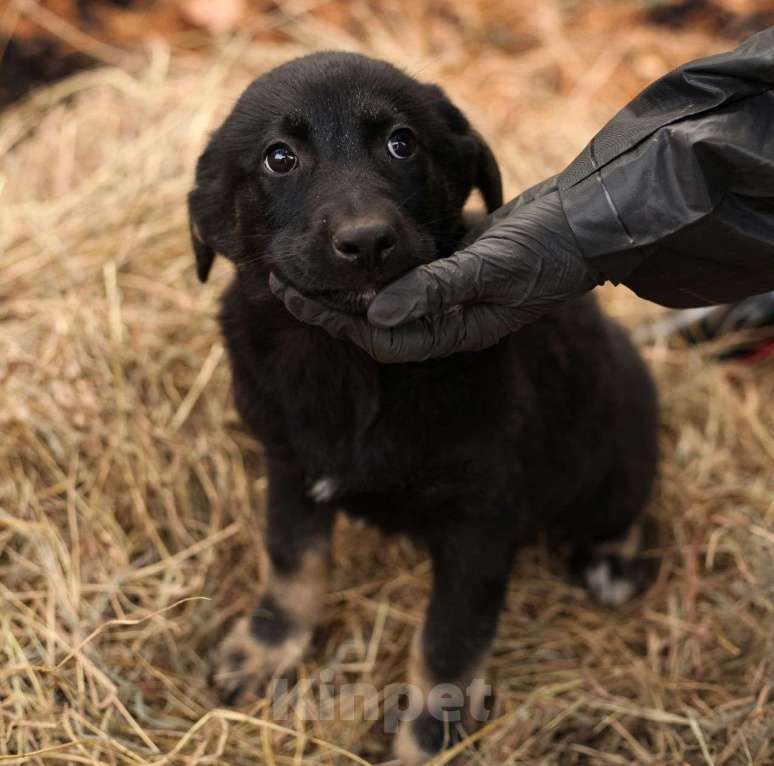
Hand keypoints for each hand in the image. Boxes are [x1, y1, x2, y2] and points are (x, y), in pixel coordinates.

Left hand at [270, 191, 598, 362]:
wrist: (582, 222)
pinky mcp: (449, 267)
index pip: (379, 336)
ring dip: (343, 280)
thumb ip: (436, 290)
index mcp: (452, 331)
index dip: (333, 319)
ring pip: (381, 294)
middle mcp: (444, 319)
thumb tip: (375, 312)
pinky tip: (349, 245)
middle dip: (326, 301)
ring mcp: (446, 293)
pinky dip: (372, 260)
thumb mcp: (493, 268)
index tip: (293, 294)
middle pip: (372, 318)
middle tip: (279, 274)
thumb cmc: (547, 250)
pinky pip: (400, 270)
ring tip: (302, 259)